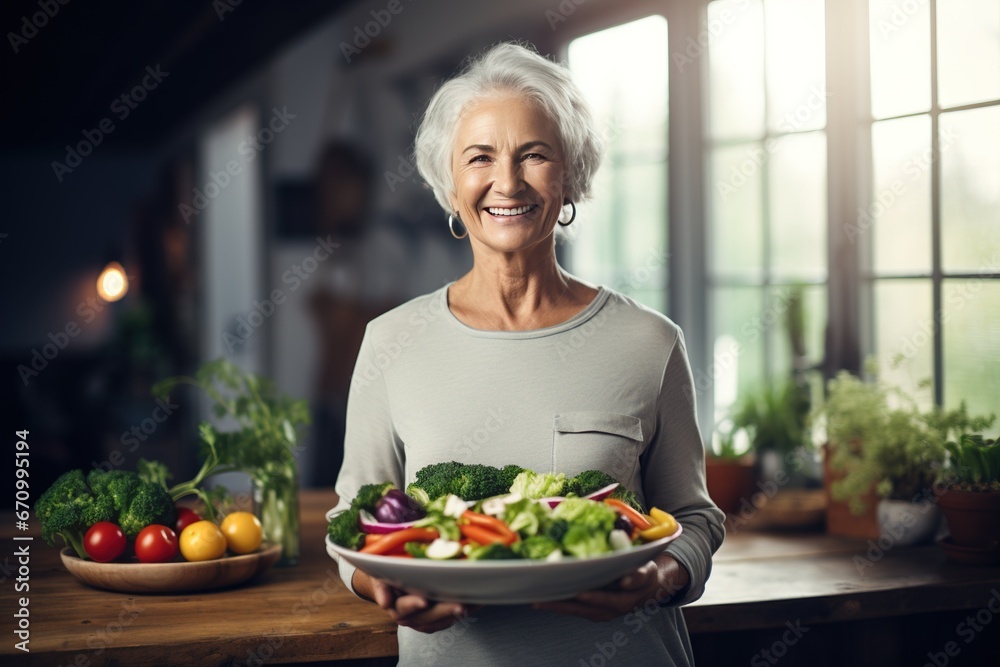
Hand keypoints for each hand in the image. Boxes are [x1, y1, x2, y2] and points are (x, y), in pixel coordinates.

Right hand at [352, 568, 478, 633]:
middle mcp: (410, 617)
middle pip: (427, 618)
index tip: (423, 601)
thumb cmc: (386, 574)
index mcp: (395, 606)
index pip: (403, 608)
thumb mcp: (380, 576)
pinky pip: (450, 619)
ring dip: (457, 613)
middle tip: (459, 604)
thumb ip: (381, 588)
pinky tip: (476, 601)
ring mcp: (424, 620)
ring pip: (441, 621)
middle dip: (443, 611)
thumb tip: (384, 602)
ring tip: (472, 602)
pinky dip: (464, 611)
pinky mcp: (437, 619)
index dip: (413, 605)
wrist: (390, 580)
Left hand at [531, 554, 688, 622]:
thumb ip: (638, 575)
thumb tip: (627, 580)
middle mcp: (609, 610)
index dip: (593, 597)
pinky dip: (557, 604)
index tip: (579, 594)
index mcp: (623, 600)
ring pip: (574, 610)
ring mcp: (599, 612)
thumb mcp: (647, 571)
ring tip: (535, 599)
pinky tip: (542, 598)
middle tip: (542, 598)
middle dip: (562, 603)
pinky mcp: (591, 610)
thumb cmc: (644, 573)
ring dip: (555, 605)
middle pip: (583, 608)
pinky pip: (572, 608)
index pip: (606, 600)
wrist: (647, 588)